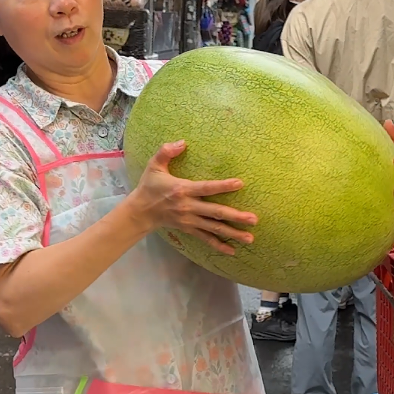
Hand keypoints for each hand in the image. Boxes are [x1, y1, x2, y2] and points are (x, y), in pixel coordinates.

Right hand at [129, 140, 255, 254]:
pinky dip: (218, 246)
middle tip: (253, 219)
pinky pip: (205, 239)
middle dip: (235, 216)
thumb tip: (182, 142)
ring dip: (233, 233)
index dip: (223, 186)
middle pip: (215, 212)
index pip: (206, 188)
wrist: (140, 212)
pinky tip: (232, 251)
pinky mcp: (188, 229)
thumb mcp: (154, 166)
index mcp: (182, 190)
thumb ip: (166, 152)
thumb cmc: (150, 186)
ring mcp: (189, 221)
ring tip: (250, 238)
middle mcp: (188, 207)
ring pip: (214, 228)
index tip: (240, 184)